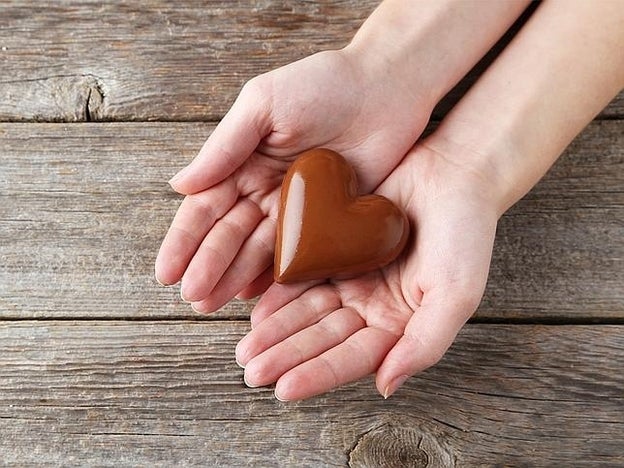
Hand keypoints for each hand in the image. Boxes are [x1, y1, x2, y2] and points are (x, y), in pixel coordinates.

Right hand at [155, 48, 431, 311]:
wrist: (384, 88)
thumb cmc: (320, 84)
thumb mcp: (263, 105)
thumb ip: (225, 146)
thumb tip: (178, 186)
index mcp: (243, 163)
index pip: (206, 208)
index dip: (185, 241)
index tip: (166, 272)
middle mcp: (265, 190)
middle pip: (230, 236)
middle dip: (208, 267)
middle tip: (192, 297)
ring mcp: (298, 210)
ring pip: (260, 251)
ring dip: (234, 278)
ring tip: (212, 305)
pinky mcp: (330, 222)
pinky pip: (301, 255)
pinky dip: (278, 277)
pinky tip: (256, 297)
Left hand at [235, 142, 498, 399]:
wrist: (454, 173)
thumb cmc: (466, 233)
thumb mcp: (457, 292)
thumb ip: (426, 343)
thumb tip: (386, 387)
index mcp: (401, 325)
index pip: (354, 357)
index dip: (319, 373)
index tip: (283, 388)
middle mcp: (373, 307)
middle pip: (323, 337)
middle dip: (287, 355)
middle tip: (251, 371)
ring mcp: (353, 277)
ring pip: (308, 310)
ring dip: (277, 330)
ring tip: (246, 348)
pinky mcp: (337, 247)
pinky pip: (304, 274)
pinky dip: (281, 292)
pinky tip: (257, 308)